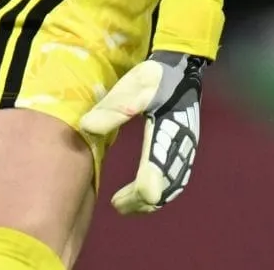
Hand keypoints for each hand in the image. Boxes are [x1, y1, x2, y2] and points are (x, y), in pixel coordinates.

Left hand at [79, 50, 206, 213]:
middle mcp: (182, 143)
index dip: (140, 191)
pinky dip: (161, 192)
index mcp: (168, 129)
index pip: (155, 169)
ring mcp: (187, 147)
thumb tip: (86, 126)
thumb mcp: (133, 85)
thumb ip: (113, 108)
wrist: (182, 67)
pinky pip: (177, 179)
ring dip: (150, 201)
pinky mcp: (187, 149)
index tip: (118, 203)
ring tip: (125, 205)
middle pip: (165, 185)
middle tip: (116, 206)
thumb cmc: (154, 76)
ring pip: (173, 186)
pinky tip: (143, 195)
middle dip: (141, 202)